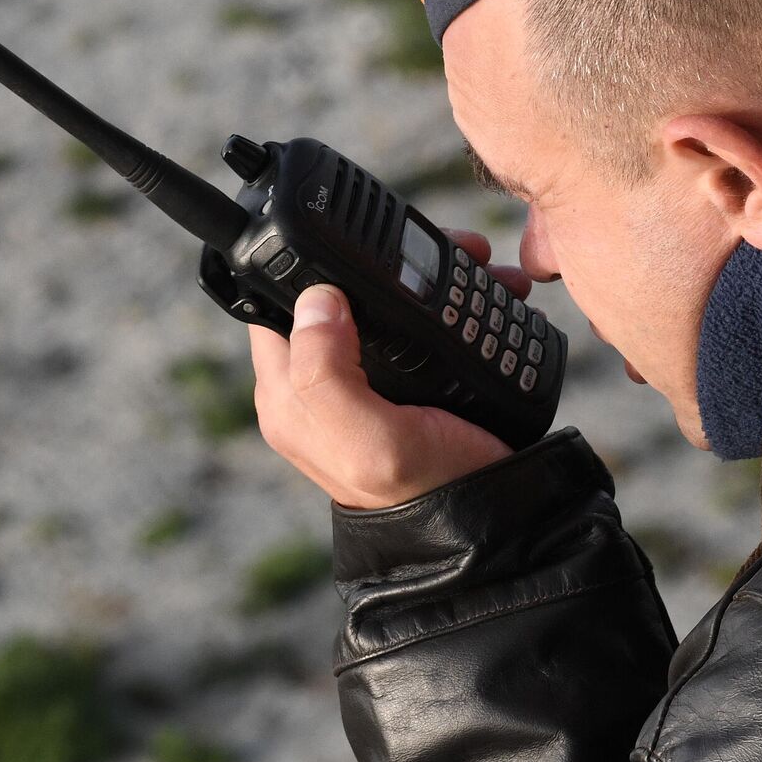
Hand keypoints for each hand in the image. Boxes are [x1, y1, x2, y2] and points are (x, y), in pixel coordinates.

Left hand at [248, 229, 534, 509]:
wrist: (486, 522)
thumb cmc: (422, 491)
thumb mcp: (366, 439)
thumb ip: (326, 373)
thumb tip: (316, 297)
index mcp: (290, 395)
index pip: (271, 306)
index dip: (300, 267)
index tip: (351, 239)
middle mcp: (322, 382)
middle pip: (336, 291)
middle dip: (383, 260)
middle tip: (438, 242)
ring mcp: (370, 377)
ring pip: (387, 297)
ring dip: (432, 271)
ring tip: (477, 257)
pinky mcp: (413, 375)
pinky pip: (424, 316)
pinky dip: (455, 294)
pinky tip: (490, 284)